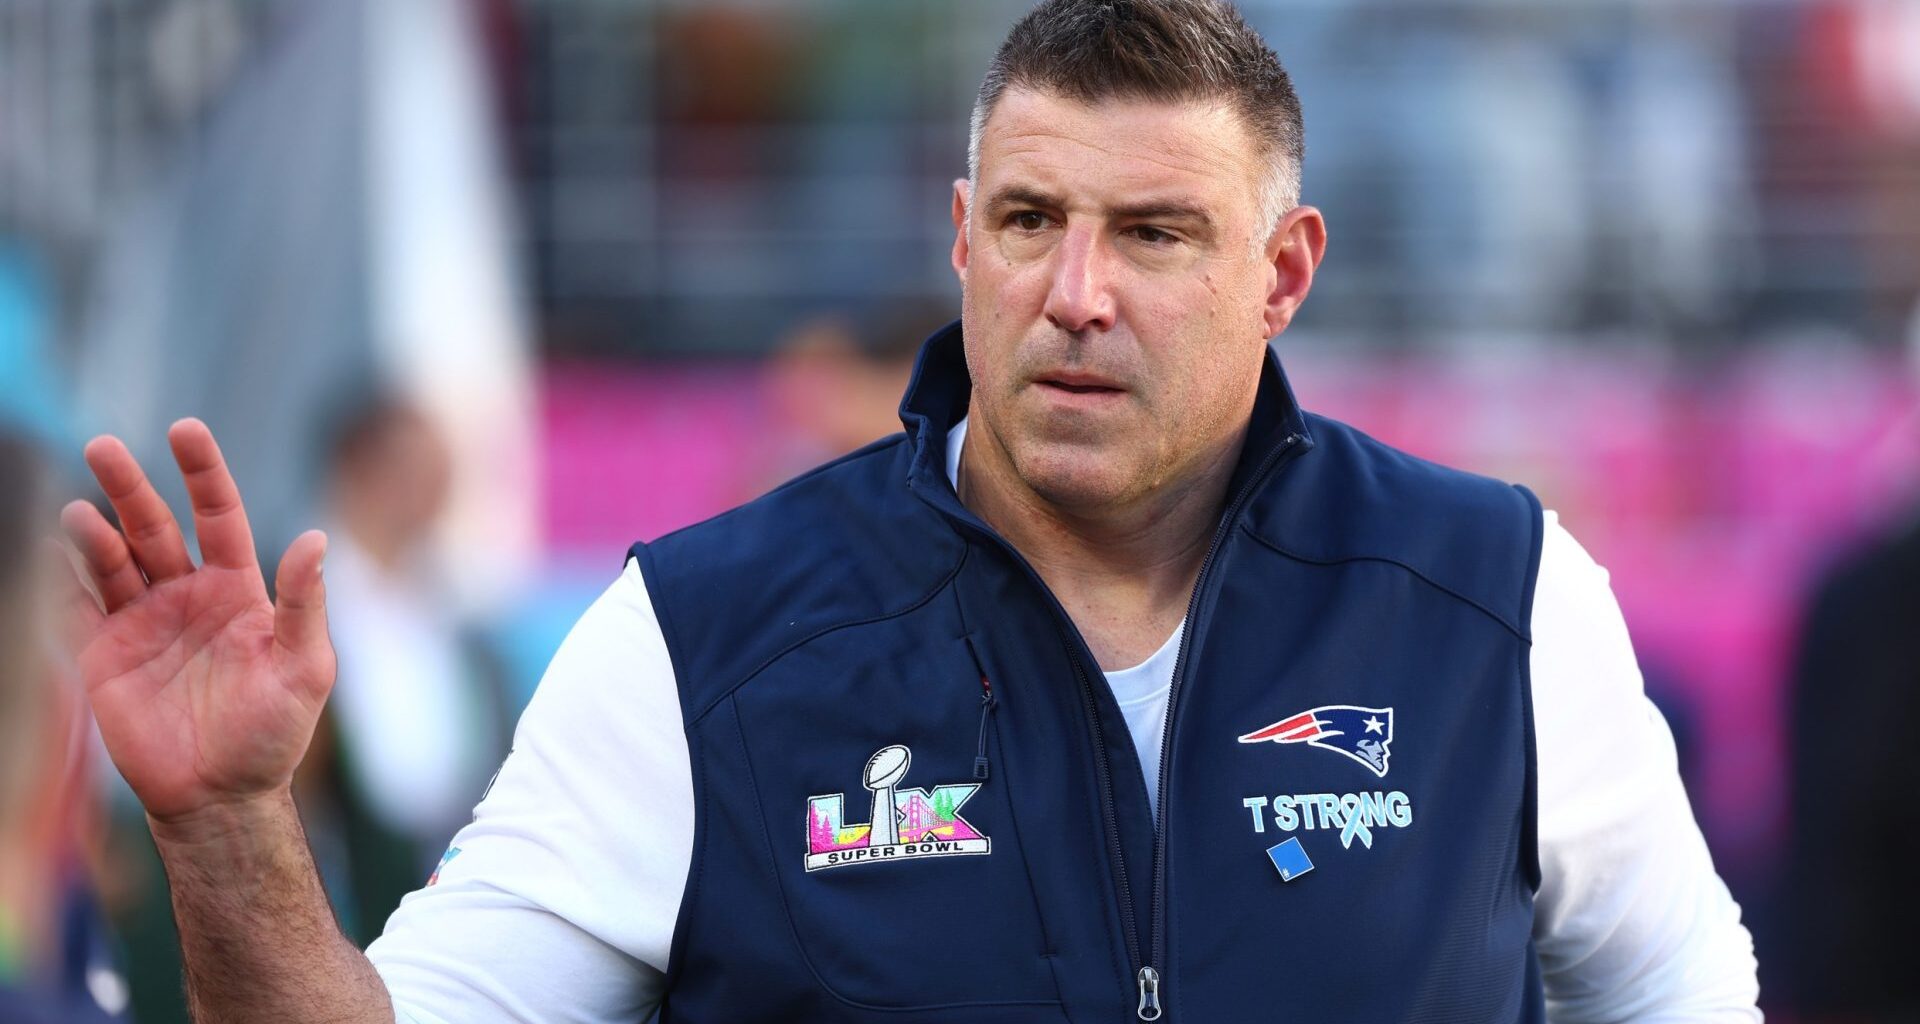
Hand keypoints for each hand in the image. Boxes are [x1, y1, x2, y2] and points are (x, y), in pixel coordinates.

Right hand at [56, 418, 334, 827]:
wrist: (222, 795)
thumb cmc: (274, 733)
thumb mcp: (305, 668)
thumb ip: (304, 604)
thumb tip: (316, 537)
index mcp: (238, 590)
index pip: (218, 516)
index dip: (202, 473)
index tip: (185, 429)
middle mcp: (187, 595)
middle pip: (155, 526)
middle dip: (130, 486)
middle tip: (104, 446)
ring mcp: (143, 622)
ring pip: (113, 561)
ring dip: (94, 532)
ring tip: (78, 512)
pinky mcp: (106, 655)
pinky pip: (79, 607)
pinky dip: (63, 579)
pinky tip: (51, 550)